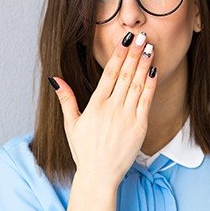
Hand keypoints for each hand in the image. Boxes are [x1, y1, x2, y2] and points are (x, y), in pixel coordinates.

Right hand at [49, 31, 156, 186]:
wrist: (99, 175)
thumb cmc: (84, 150)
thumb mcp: (71, 124)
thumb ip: (66, 99)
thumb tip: (55, 78)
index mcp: (95, 105)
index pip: (109, 73)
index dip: (118, 54)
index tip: (124, 39)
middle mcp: (112, 108)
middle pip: (125, 74)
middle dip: (134, 53)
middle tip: (141, 35)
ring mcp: (127, 117)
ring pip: (137, 84)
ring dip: (144, 64)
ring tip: (149, 47)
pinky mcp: (140, 126)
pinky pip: (147, 101)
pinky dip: (151, 84)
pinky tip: (154, 70)